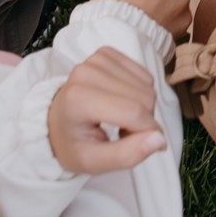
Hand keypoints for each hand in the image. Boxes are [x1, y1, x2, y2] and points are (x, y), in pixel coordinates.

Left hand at [45, 46, 168, 173]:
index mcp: (79, 99)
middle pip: (143, 98)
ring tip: (121, 120)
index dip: (148, 133)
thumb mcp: (94, 162)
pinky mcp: (107, 53)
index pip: (133, 112)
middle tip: (124, 135)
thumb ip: (127, 155)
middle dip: (143, 122)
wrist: (56, 121)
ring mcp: (97, 59)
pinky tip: (123, 103)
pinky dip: (140, 92)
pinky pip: (143, 74)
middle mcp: (86, 72)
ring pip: (147, 85)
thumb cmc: (73, 144)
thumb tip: (159, 140)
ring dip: (143, 108)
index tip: (143, 147)